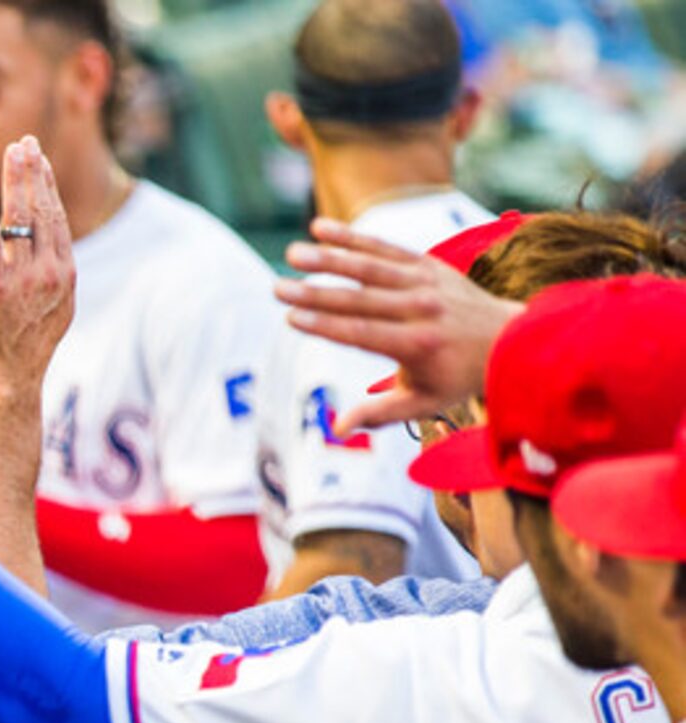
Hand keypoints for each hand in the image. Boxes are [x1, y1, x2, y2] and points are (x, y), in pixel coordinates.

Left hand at [0, 136, 74, 389]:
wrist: (8, 381)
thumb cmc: (24, 347)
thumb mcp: (53, 307)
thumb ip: (52, 275)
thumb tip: (52, 252)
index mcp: (65, 272)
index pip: (55, 217)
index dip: (46, 185)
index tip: (38, 159)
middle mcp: (49, 271)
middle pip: (41, 210)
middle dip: (33, 171)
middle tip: (25, 142)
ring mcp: (23, 279)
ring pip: (20, 218)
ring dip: (16, 180)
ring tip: (11, 151)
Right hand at [274, 220, 520, 431]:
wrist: (510, 337)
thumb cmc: (458, 377)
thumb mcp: (423, 404)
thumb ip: (379, 415)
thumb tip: (337, 429)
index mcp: (418, 344)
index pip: (364, 333)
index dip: (327, 325)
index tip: (292, 318)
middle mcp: (422, 309)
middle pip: (360, 298)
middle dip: (316, 293)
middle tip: (277, 288)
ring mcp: (425, 282)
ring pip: (370, 267)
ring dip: (328, 258)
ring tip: (293, 253)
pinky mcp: (426, 264)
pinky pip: (384, 248)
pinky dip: (352, 238)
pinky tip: (319, 228)